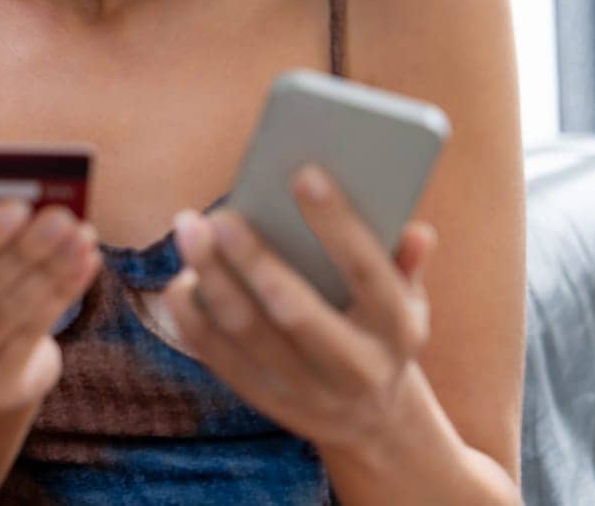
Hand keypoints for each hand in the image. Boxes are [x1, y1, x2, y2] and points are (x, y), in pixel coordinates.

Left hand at [166, 165, 437, 454]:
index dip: (337, 224)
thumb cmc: (380, 331)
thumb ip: (405, 264)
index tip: (303, 175)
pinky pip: (217, 355)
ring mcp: (306, 389)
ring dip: (211, 277)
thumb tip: (415, 232)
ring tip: (188, 230)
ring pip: (247, 331)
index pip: (366, 270)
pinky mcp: (264, 398)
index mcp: (396, 330)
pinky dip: (191, 315)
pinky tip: (179, 280)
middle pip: (294, 310)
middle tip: (220, 214)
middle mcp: (354, 367)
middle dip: (254, 260)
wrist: (371, 420)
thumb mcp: (409, 302)